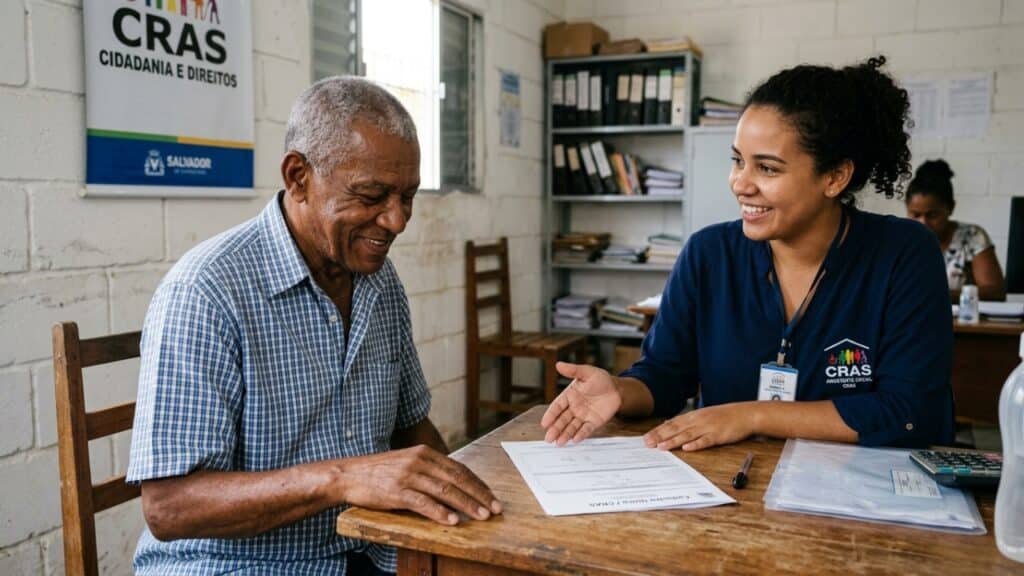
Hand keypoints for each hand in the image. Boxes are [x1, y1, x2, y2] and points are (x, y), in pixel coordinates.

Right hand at [337, 445, 501, 525]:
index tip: (492, 496)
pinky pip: (423, 503)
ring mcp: (408, 476)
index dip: (478, 483)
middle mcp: (419, 461)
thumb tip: (454, 485)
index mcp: (424, 453)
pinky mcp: (397, 492)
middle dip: (479, 494)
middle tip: (495, 508)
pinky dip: (440, 512)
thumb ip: (429, 470)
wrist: (349, 474)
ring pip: (444, 491)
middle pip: (457, 479)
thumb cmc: (379, 472)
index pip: (459, 468)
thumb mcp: (407, 463)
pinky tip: (453, 520)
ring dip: (466, 505)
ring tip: (481, 516)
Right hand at [540, 361, 621, 445]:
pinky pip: (586, 429)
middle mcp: (574, 408)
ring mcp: (583, 416)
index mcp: (569, 396)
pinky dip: (581, 434)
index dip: (551, 415)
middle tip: (548, 438)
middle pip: (562, 420)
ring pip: (572, 427)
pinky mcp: (593, 422)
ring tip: (559, 443)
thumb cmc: (600, 379)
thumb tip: (558, 365)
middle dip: (555, 429)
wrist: (616, 388)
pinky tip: (575, 440)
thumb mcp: (587, 372)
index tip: (544, 423)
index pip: (557, 406)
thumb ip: (573, 370)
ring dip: (565, 434)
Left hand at [643, 402, 757, 451]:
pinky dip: (696, 444)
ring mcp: (708, 427)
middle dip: (660, 437)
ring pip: (687, 435)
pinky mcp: (718, 435)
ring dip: (673, 441)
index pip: (671, 424)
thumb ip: (687, 422)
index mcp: (693, 416)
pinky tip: (687, 448)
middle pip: (676, 429)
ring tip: (661, 447)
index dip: (658, 431)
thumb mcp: (703, 416)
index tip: (645, 437)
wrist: (745, 414)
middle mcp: (698, 420)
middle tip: (647, 444)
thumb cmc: (724, 416)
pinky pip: (706, 440)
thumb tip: (669, 425)